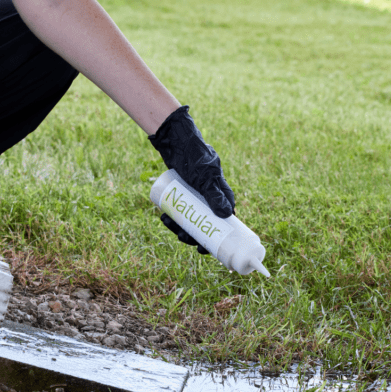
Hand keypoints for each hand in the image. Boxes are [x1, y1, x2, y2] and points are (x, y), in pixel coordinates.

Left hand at [149, 105, 234, 246]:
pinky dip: (173, 215)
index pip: (224, 225)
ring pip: (190, 219)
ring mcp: (196, 197)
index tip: (204, 250)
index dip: (216, 241)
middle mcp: (211, 198)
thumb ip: (215, 192)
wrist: (178, 141)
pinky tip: (164, 217)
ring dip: (180, 226)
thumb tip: (226, 214)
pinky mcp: (184, 193)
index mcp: (222, 197)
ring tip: (168, 224)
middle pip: (205, 225)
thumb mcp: (206, 176)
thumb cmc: (196, 156)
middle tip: (182, 238)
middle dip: (193, 236)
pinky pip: (180, 209)